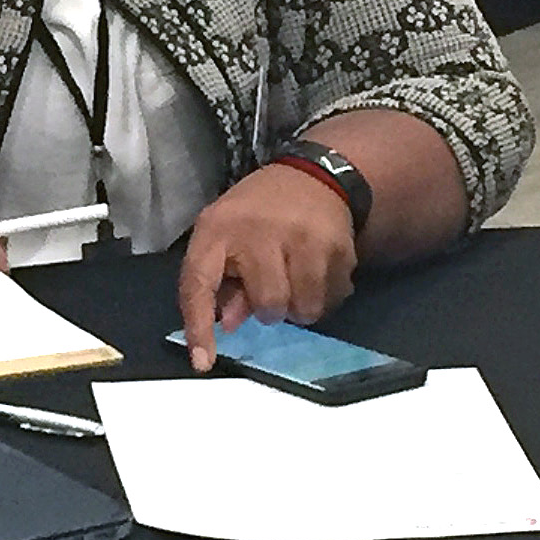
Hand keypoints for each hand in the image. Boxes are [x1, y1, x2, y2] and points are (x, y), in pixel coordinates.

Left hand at [176, 165, 356, 369]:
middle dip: (270, 307)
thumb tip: (228, 324)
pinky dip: (326, 295)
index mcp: (218, 228)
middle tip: (272, 284)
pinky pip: (333, 298)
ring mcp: (304, 237)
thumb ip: (221, 282)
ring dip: (300, 306)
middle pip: (268, 305)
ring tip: (296, 278)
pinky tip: (319, 268)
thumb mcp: (225, 236)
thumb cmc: (256, 214)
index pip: (199, 283)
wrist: (313, 177)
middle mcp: (259, 231)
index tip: (203, 362)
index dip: (199, 326)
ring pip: (304, 309)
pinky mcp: (339, 246)